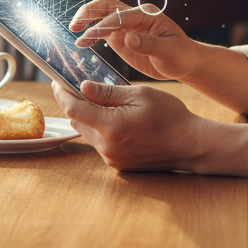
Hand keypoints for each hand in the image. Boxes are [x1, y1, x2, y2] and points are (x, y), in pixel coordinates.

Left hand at [52, 80, 204, 171]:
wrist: (190, 144)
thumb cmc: (169, 115)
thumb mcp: (139, 95)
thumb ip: (108, 93)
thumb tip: (83, 88)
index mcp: (111, 126)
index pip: (73, 109)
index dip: (62, 94)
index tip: (57, 82)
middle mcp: (107, 146)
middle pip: (77, 122)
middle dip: (75, 104)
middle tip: (77, 88)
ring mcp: (112, 158)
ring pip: (88, 133)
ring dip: (89, 118)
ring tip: (100, 101)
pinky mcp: (118, 164)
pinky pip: (100, 144)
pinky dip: (101, 130)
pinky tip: (115, 118)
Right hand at [69, 0, 195, 80]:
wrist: (184, 61)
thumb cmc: (180, 55)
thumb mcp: (168, 52)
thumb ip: (149, 45)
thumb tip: (129, 38)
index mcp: (147, 15)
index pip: (120, 16)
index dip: (104, 25)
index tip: (89, 36)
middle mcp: (135, 16)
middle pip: (107, 6)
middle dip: (89, 12)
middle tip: (75, 24)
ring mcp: (127, 25)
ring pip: (102, 15)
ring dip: (87, 20)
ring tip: (73, 30)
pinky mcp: (122, 36)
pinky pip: (103, 30)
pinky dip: (91, 34)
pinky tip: (82, 43)